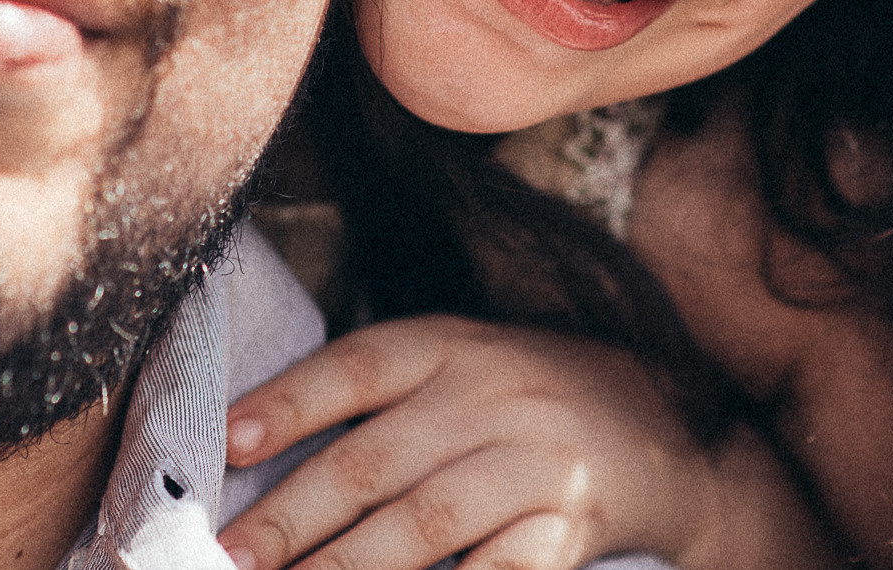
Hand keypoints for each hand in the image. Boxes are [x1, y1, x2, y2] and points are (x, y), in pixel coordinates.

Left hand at [217, 314, 838, 569]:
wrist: (667, 432)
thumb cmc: (527, 400)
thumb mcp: (461, 366)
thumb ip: (375, 400)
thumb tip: (252, 453)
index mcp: (453, 344)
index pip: (358, 364)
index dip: (289, 402)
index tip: (226, 442)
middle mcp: (495, 393)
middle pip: (377, 459)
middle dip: (292, 517)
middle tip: (227, 555)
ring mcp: (539, 461)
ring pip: (427, 524)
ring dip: (349, 569)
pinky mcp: (575, 526)